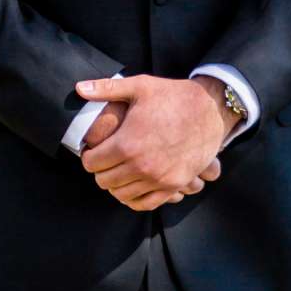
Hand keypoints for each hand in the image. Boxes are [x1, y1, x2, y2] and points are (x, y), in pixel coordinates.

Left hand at [76, 74, 231, 210]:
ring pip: (122, 194)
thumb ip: (107, 89)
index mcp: (127, 143)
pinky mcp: (174, 185)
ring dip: (116, 184)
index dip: (88, 157)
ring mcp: (159, 179)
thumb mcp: (140, 86)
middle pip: (104, 181)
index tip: (92, 151)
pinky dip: (134, 198)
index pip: (93, 163)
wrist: (211, 110)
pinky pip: (145, 204)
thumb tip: (79, 89)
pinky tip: (132, 186)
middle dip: (100, 171)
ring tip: (117, 171)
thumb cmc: (173, 96)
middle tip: (103, 161)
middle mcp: (141, 166)